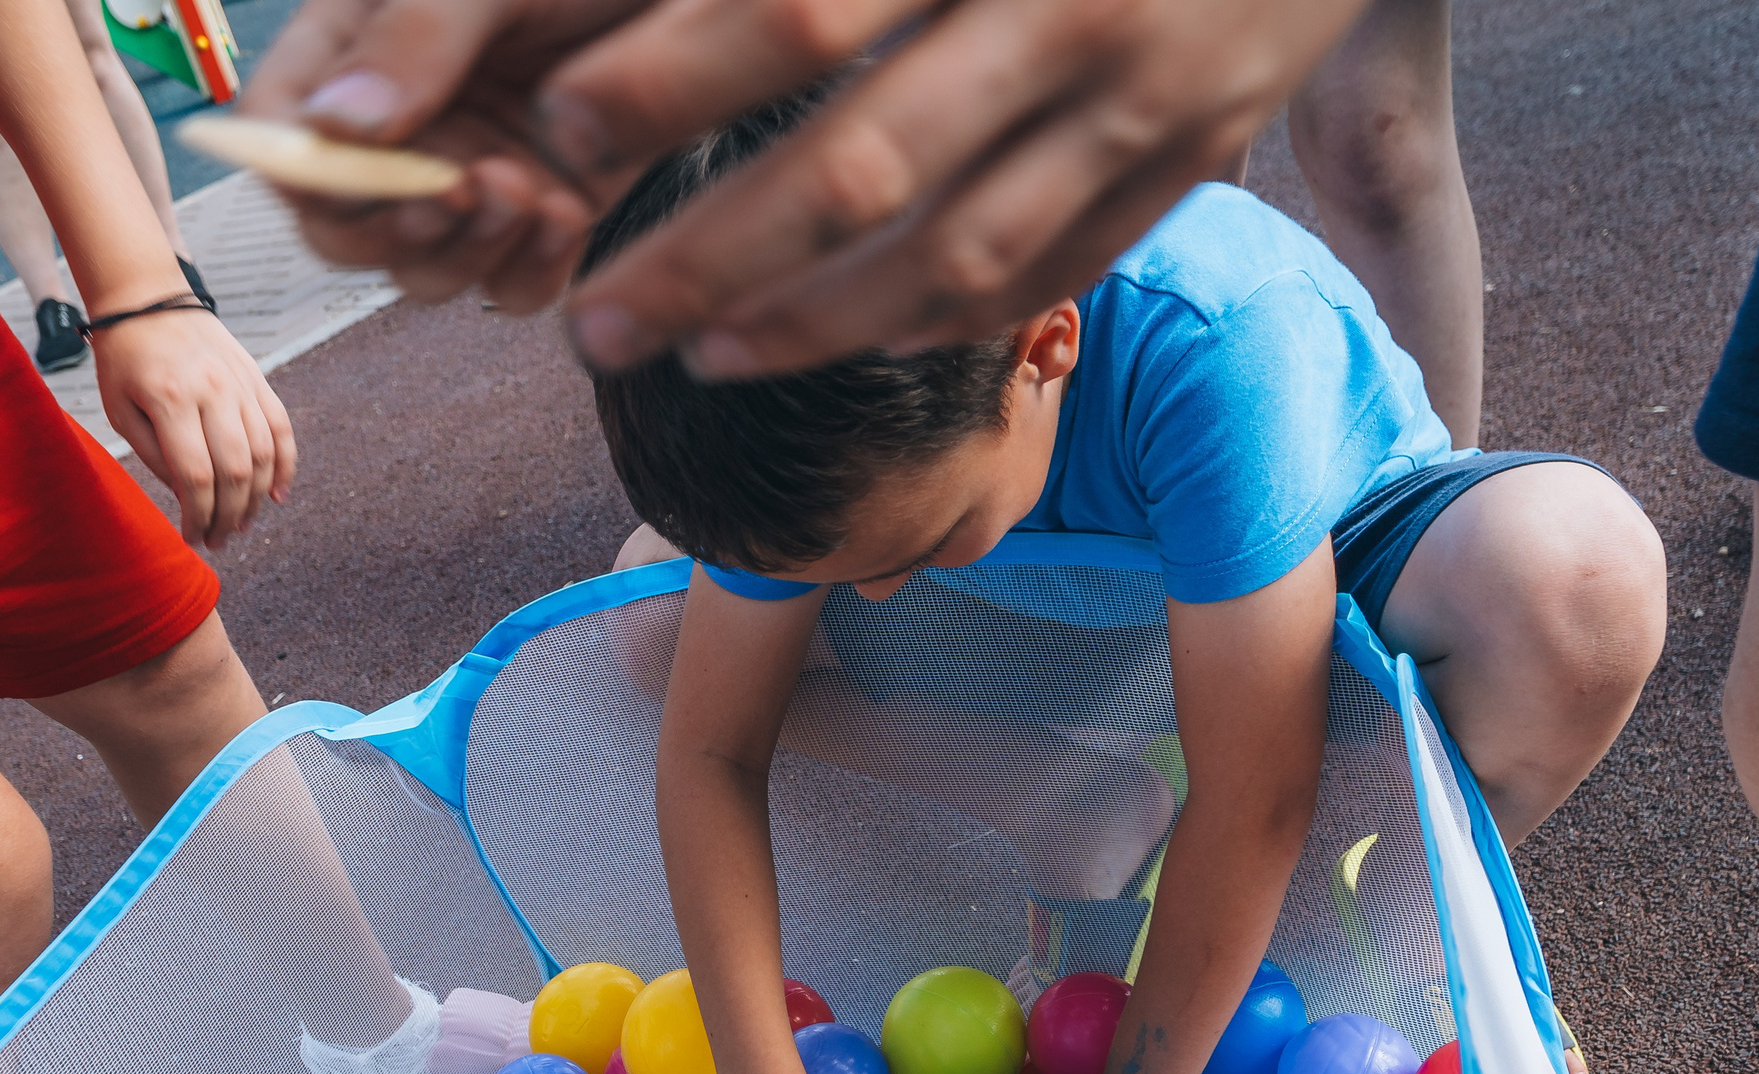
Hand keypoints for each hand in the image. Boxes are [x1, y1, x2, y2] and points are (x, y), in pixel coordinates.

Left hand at [90, 305, 296, 548]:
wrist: (148, 299)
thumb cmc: (124, 360)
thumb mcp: (121, 410)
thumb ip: (155, 456)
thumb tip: (190, 499)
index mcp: (170, 399)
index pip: (196, 475)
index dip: (198, 516)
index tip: (193, 539)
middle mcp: (213, 390)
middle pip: (235, 470)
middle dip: (229, 516)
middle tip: (218, 540)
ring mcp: (240, 383)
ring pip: (263, 454)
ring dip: (256, 499)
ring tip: (242, 524)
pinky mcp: (257, 378)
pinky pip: (281, 428)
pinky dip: (285, 465)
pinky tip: (277, 495)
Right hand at [237, 0, 616, 307]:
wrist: (700, 1)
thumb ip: (413, 38)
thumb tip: (335, 126)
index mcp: (357, 47)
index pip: (278, 134)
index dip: (307, 176)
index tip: (379, 174)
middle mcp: (405, 122)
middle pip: (344, 229)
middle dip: (399, 228)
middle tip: (461, 190)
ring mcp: (471, 175)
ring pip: (426, 272)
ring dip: (469, 253)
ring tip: (528, 189)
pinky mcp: (541, 217)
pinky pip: (509, 287)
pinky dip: (533, 271)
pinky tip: (570, 213)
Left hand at [557, 0, 1372, 375]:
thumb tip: (693, 0)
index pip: (800, 9)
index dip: (668, 82)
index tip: (565, 127)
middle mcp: (1066, 12)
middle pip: (854, 170)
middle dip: (703, 262)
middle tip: (592, 325)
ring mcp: (1142, 103)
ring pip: (950, 256)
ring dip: (807, 325)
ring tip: (700, 355)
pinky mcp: (1193, 158)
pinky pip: (1049, 271)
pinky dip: (942, 320)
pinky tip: (853, 339)